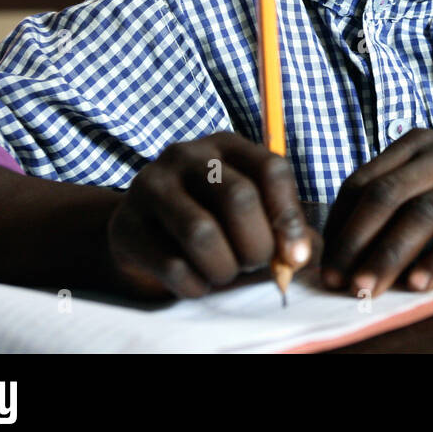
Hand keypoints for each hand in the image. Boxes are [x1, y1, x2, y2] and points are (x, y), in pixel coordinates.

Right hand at [106, 132, 314, 298]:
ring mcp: (150, 186)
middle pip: (238, 197)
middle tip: (253, 263)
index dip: (290, 216)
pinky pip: (172, 265)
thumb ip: (284, 228)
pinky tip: (197, 284)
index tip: (296, 256)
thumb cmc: (210, 220)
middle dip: (256, 245)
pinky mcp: (125, 225)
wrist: (140, 233)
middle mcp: (187, 155)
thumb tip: (307, 254)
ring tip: (224, 273)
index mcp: (226, 145)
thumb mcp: (249, 211)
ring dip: (224, 267)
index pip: (271, 168)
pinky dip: (195, 286)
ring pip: (201, 232)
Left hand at [320, 129, 432, 296]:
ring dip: (388, 256)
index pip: (362, 181)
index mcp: (416, 144)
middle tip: (336, 281)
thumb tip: (339, 246)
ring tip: (366, 289)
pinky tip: (418, 285)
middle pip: (386, 195)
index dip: (338, 223)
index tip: (324, 261)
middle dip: (355, 241)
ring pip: (421, 215)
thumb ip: (394, 193)